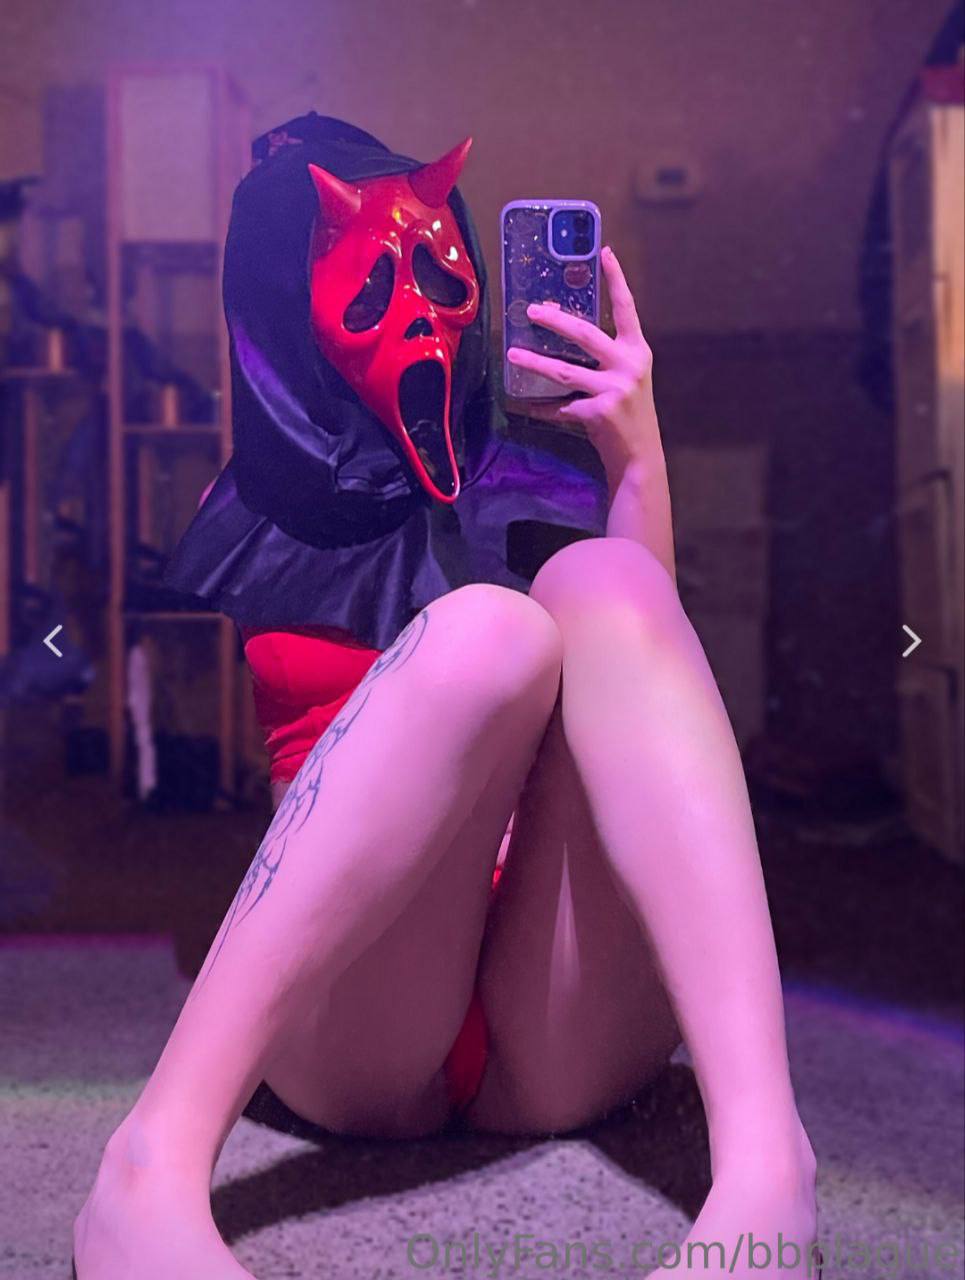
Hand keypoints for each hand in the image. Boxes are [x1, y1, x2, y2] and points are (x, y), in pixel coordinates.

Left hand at [506, 245, 659, 487]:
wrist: (640, 456)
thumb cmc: (629, 414)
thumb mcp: (627, 379)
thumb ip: (607, 358)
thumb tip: (566, 335)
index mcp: (637, 352)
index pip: (627, 309)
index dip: (616, 280)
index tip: (605, 252)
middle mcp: (628, 366)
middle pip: (585, 334)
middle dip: (555, 321)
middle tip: (532, 310)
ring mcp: (614, 389)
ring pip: (564, 371)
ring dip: (534, 363)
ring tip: (512, 354)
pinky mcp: (598, 412)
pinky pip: (559, 407)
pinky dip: (540, 407)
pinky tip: (524, 405)